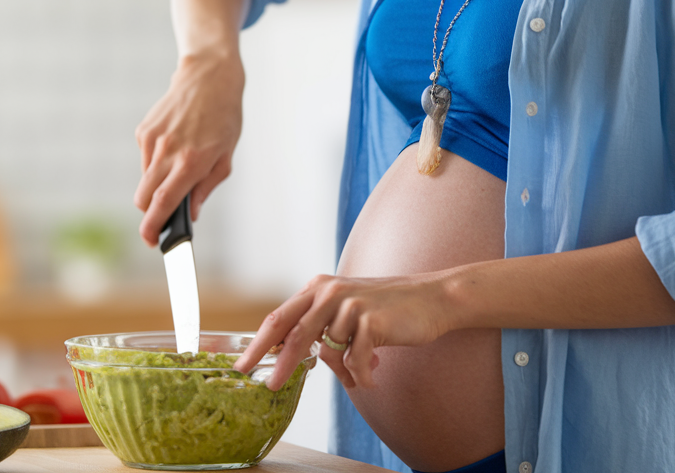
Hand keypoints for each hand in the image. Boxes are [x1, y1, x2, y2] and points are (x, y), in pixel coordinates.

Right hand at [134, 53, 244, 245]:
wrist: (208, 77)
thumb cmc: (223, 117)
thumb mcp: (225, 156)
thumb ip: (206, 187)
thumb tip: (189, 213)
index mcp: (191, 161)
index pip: (163, 202)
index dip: (153, 226)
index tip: (151, 240)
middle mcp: (167, 151)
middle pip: (144, 197)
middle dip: (150, 213)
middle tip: (162, 219)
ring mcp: (152, 140)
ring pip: (145, 179)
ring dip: (157, 185)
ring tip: (180, 166)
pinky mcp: (144, 130)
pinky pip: (145, 159)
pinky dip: (156, 163)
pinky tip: (174, 146)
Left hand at [234, 273, 457, 390]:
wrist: (431, 299)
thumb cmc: (388, 309)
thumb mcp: (347, 313)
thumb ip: (322, 331)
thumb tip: (300, 362)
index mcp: (318, 288)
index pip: (279, 318)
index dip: (258, 344)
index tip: (243, 365)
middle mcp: (329, 292)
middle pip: (293, 334)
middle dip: (280, 364)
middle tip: (269, 385)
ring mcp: (350, 304)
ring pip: (329, 352)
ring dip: (345, 371)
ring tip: (361, 373)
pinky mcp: (370, 319)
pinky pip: (355, 360)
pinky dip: (362, 375)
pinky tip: (372, 376)